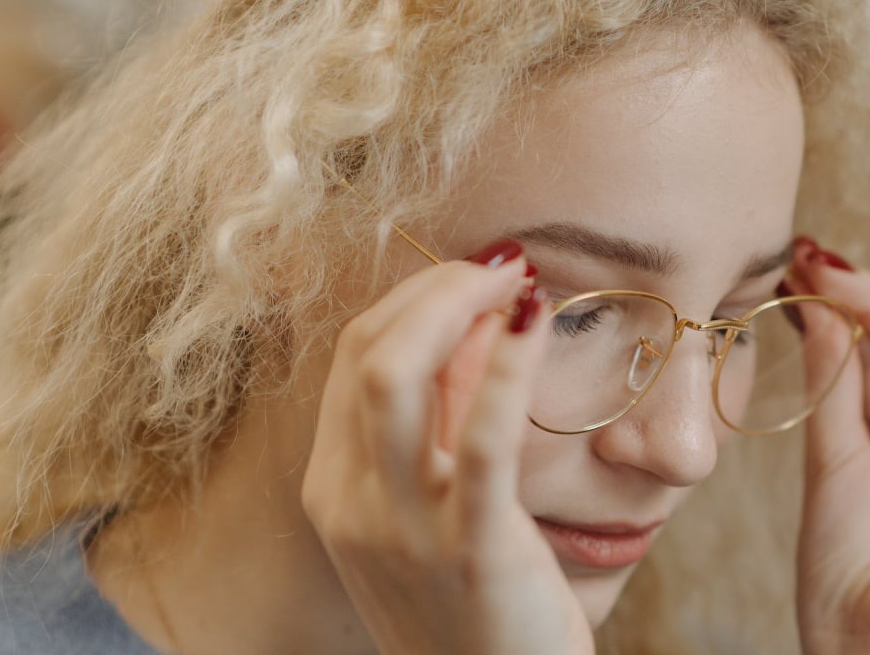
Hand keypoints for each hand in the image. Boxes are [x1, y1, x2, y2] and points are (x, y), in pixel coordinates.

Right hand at [301, 244, 593, 654]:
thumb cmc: (466, 608)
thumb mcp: (423, 518)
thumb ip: (433, 434)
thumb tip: (470, 339)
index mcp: (334, 488)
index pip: (353, 356)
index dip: (412, 299)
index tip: (470, 273)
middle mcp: (350, 501)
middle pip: (369, 351)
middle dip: (435, 287)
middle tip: (502, 262)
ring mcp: (401, 528)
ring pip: (397, 377)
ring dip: (459, 305)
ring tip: (518, 278)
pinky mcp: (469, 548)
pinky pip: (484, 439)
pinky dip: (508, 367)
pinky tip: (535, 321)